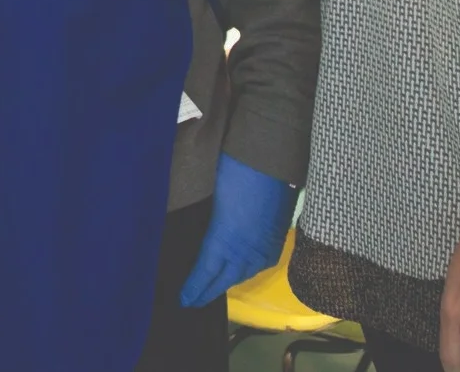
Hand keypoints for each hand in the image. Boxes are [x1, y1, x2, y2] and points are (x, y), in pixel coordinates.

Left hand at [179, 153, 296, 306]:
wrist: (271, 157)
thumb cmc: (233, 168)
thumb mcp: (210, 196)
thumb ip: (203, 219)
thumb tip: (192, 229)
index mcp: (223, 240)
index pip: (205, 273)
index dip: (194, 288)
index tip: (182, 301)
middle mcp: (245, 252)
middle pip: (224, 280)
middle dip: (208, 292)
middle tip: (193, 302)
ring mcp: (264, 248)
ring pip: (243, 275)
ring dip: (226, 282)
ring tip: (212, 288)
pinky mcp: (277, 240)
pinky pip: (258, 265)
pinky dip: (244, 272)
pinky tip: (238, 271)